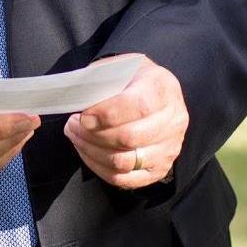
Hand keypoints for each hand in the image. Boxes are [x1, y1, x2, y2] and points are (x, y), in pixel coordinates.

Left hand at [65, 55, 187, 190]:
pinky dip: (99, 168)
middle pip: (130, 138)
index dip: (108, 114)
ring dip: (92, 151)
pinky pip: (125, 180)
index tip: (84, 116)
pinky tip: (87, 152)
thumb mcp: (119, 67)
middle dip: (93, 134)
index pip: (139, 106)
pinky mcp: (160, 169)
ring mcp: (170, 148)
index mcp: (163, 88)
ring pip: (124, 162)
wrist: (154, 94)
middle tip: (72, 125)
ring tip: (76, 136)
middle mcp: (174, 120)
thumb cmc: (133, 80)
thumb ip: (100, 80)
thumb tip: (76, 98)